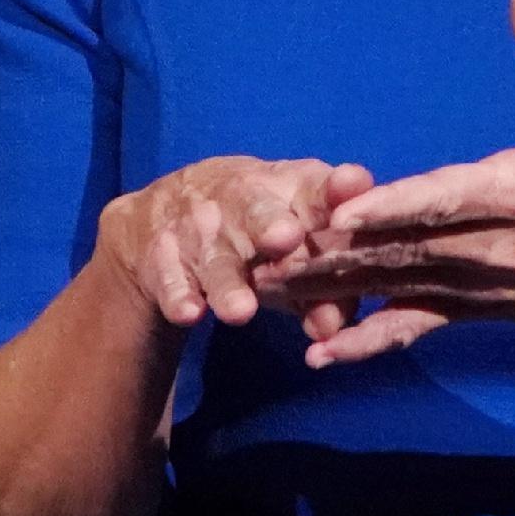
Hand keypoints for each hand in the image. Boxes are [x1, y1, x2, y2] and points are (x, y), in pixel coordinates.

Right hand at [93, 154, 373, 333]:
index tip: (352, 185)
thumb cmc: (254, 234)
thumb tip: (334, 330)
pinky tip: (189, 313)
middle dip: (271, 224)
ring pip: (215, 255)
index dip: (334, 187)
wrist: (163, 217)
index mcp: (286, 190)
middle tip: (287, 238)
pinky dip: (179, 296)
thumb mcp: (292, 252)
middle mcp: (241, 200)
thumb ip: (322, 292)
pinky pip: (171, 278)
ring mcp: (198, 228)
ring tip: (241, 311)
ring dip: (228, 282)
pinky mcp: (162, 256)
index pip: (314, 186)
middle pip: (257, 211)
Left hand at [254, 0, 514, 368]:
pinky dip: (366, 340)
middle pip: (404, 249)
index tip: (345, 209)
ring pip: (397, 285)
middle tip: (270, 247)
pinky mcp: (475, 310)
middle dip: (334, 250)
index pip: (449, 198)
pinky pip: (414, 326)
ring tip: (268, 284)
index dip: (396, 205)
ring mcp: (481, 286)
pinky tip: (319, 352)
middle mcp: (496, 247)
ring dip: (332, 286)